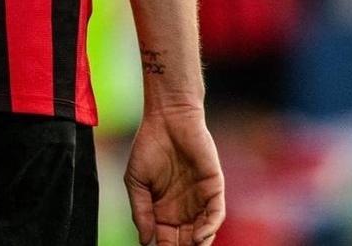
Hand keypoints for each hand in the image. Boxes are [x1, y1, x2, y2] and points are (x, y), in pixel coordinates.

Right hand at [124, 106, 224, 245]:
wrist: (167, 118)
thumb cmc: (148, 145)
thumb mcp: (136, 180)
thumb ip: (140, 211)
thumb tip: (145, 242)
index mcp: (164, 210)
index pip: (167, 240)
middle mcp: (184, 209)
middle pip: (186, 241)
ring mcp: (200, 200)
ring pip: (203, 232)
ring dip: (198, 245)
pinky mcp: (213, 188)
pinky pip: (215, 214)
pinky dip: (209, 228)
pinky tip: (199, 237)